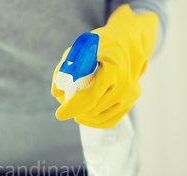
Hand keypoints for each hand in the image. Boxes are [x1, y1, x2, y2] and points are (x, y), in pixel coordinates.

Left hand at [51, 5, 157, 127]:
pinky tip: (83, 116)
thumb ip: (64, 69)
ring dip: (83, 116)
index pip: (90, 96)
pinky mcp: (130, 102)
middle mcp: (124, 84)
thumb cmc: (99, 45)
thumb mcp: (78, 50)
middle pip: (93, 109)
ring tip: (73, 108)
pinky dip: (94, 122)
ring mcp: (129, 95)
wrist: (127, 42)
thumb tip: (56, 93)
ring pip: (100, 118)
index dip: (73, 107)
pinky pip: (109, 121)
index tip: (59, 114)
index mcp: (112, 69)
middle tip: (63, 104)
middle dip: (75, 110)